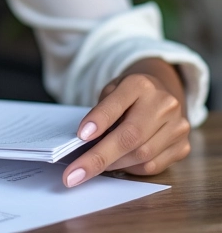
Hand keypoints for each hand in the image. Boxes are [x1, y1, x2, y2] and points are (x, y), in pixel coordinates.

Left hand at [62, 62, 189, 188]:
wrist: (163, 91)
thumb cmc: (129, 93)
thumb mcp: (112, 90)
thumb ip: (102, 112)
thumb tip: (87, 143)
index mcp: (140, 84)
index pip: (115, 105)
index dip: (98, 121)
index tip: (80, 136)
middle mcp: (163, 104)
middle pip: (130, 137)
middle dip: (100, 157)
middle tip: (75, 173)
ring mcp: (178, 127)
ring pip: (142, 156)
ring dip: (113, 164)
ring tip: (93, 165)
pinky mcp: (183, 146)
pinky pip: (153, 166)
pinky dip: (130, 168)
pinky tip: (118, 164)